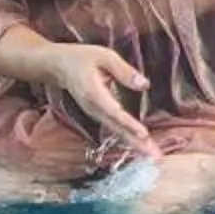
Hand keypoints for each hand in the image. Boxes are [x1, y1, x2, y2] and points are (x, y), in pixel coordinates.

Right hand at [41, 44, 155, 157]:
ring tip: (154, 156)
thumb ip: (124, 71)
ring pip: (117, 132)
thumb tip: (144, 85)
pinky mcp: (98, 115)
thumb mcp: (103, 56)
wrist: (58, 66)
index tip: (143, 134)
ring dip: (135, 145)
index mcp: (94, 94)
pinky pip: (115, 129)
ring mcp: (95, 114)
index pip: (113, 112)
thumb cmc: (82, 58)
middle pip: (117, 129)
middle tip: (156, 157)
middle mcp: (94, 109)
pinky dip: (129, 139)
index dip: (128, 123)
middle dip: (137, 143)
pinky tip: (142, 146)